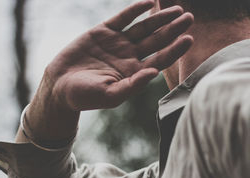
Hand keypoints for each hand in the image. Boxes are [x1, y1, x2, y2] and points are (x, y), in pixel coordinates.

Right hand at [21, 0, 193, 142]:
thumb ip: (132, 86)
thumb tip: (154, 72)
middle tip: (189, 17)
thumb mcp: (109, 95)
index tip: (189, 38)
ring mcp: (118, 43)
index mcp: (134, 73)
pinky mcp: (103, 32)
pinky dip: (135, 9)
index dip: (175, 49)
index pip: (160, 59)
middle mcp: (130, 56)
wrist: (59, 85)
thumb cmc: (84, 96)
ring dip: (159, 18)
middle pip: (157, 40)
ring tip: (177, 10)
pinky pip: (123, 18)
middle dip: (173, 29)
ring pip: (144, 27)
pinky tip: (148, 2)